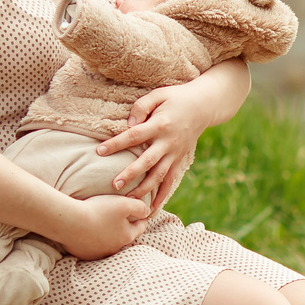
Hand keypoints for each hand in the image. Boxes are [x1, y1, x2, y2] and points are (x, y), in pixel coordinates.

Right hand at [60, 194, 153, 259]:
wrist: (70, 222)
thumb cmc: (99, 211)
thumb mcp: (124, 204)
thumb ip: (139, 207)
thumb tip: (147, 212)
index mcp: (126, 236)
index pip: (140, 227)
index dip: (142, 219)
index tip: (143, 214)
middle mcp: (115, 248)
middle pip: (124, 237)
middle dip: (125, 228)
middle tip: (122, 219)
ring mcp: (99, 253)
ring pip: (108, 244)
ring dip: (108, 236)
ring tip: (104, 226)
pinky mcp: (85, 254)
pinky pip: (93, 248)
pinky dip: (93, 241)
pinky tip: (89, 233)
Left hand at [94, 60, 249, 211]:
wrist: (204, 105)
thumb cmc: (176, 98)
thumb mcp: (159, 95)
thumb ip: (141, 107)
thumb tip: (129, 123)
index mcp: (160, 124)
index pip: (134, 136)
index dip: (117, 144)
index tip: (99, 151)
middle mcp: (168, 142)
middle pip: (147, 161)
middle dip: (131, 174)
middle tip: (114, 186)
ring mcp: (175, 153)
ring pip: (159, 175)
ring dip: (144, 190)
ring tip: (129, 201)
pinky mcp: (179, 160)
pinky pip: (171, 181)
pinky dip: (162, 196)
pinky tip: (151, 209)